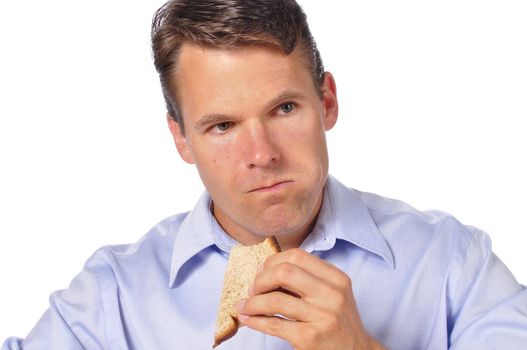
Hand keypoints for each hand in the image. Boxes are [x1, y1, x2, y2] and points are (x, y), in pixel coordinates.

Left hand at [236, 248, 384, 349]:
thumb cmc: (338, 321)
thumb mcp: (333, 293)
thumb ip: (307, 279)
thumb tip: (266, 271)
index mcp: (336, 278)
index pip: (297, 256)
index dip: (272, 262)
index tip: (262, 273)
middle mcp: (331, 295)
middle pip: (284, 272)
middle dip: (261, 279)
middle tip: (253, 290)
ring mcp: (322, 316)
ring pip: (275, 300)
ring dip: (252, 303)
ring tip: (245, 306)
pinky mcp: (310, 338)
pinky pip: (274, 324)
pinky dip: (255, 320)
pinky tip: (247, 318)